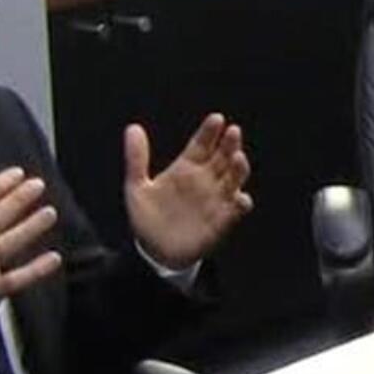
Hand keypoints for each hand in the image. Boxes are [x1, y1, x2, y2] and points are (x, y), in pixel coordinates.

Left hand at [124, 113, 252, 269]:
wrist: (154, 253)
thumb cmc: (147, 219)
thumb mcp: (137, 187)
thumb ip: (136, 158)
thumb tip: (132, 127)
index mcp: (185, 168)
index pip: (201, 144)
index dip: (209, 132)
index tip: (217, 119)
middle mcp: (204, 180)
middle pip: (222, 156)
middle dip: (229, 144)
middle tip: (233, 132)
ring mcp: (215, 199)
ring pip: (234, 178)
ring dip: (239, 168)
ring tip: (238, 157)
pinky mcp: (222, 220)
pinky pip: (236, 209)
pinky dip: (241, 203)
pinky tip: (240, 198)